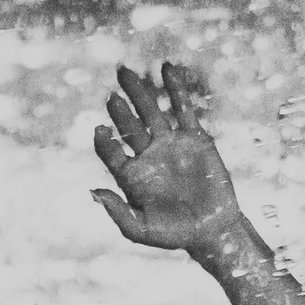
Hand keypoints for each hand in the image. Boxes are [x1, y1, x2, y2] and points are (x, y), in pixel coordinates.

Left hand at [91, 63, 245, 257]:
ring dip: (139, 92)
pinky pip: (183, 109)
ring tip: (126, 72)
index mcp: (131, 175)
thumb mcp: (141, 230)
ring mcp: (171, 144)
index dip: (103, 140)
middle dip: (119, 107)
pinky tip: (167, 69)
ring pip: (151, 112)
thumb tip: (92, 192)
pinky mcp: (195, 139)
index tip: (101, 128)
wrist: (212, 231)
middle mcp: (147, 155)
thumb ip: (118, 212)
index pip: (111, 150)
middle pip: (128, 124)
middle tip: (111, 91)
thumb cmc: (174, 235)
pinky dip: (176, 89)